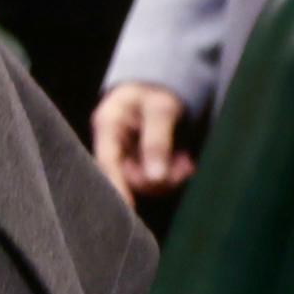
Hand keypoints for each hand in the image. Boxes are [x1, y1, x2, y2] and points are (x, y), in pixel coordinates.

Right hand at [91, 83, 191, 202]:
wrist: (166, 83)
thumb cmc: (159, 89)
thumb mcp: (161, 108)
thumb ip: (157, 142)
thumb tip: (155, 178)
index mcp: (107, 125)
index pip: (106, 163)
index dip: (116, 187)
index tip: (128, 209)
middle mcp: (112, 143)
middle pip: (128, 177)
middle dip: (159, 179)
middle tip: (185, 169)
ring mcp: (127, 154)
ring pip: (144, 182)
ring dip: (169, 178)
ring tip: (187, 164)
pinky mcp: (141, 161)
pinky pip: (154, 179)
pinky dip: (173, 175)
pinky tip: (184, 163)